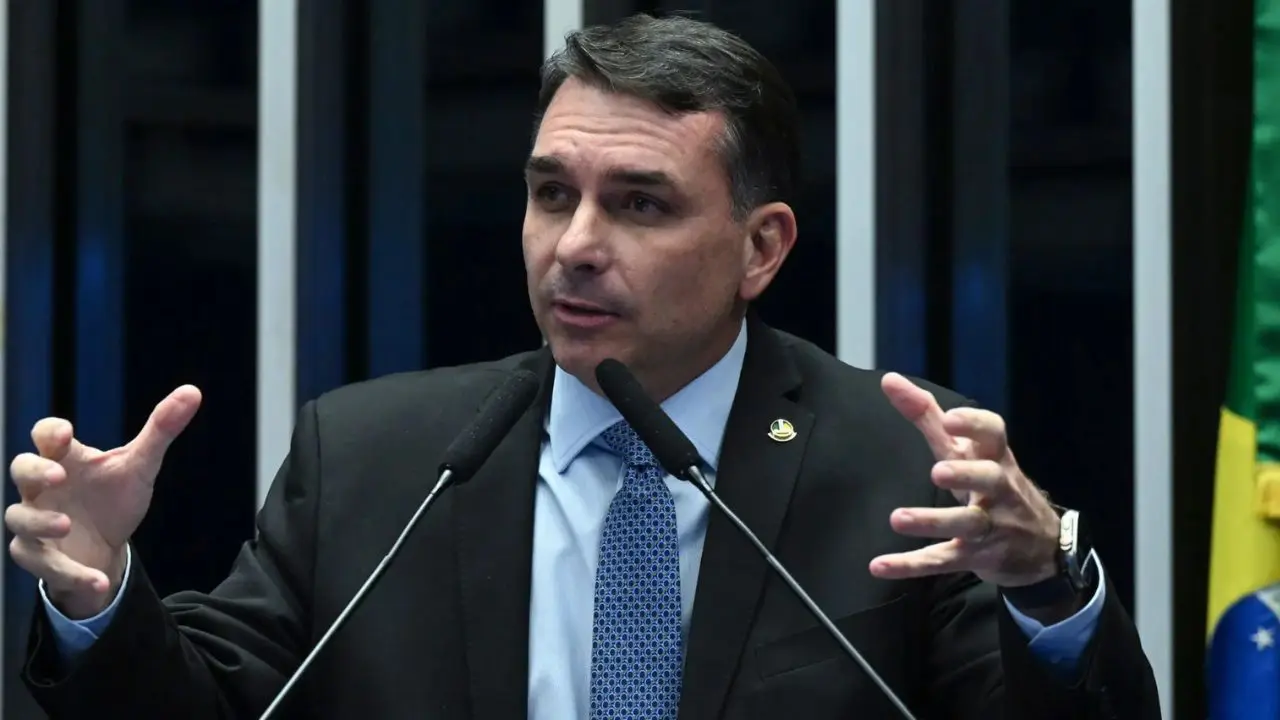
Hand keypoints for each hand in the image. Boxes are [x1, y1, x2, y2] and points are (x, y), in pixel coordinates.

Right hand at [5, 385, 201, 617]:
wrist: (108, 545)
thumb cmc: (114, 497)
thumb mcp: (140, 465)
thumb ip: (162, 429)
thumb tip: (193, 391)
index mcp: (66, 459)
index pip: (46, 435)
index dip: (50, 432)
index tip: (65, 434)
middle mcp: (43, 488)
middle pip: (20, 470)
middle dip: (34, 471)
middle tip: (58, 477)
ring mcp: (36, 521)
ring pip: (19, 518)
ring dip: (40, 522)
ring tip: (65, 525)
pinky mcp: (38, 556)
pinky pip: (41, 563)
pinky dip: (69, 573)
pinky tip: (96, 581)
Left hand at [869, 373, 1060, 588]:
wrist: (1043, 545)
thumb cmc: (992, 483)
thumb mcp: (965, 450)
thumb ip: (927, 416)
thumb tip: (889, 379)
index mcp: (994, 458)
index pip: (994, 435)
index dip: (975, 426)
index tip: (951, 419)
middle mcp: (998, 490)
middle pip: (989, 479)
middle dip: (965, 475)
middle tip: (937, 471)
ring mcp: (990, 526)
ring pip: (966, 524)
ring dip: (933, 522)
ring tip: (897, 518)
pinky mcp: (976, 556)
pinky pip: (944, 561)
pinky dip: (912, 565)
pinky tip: (880, 565)